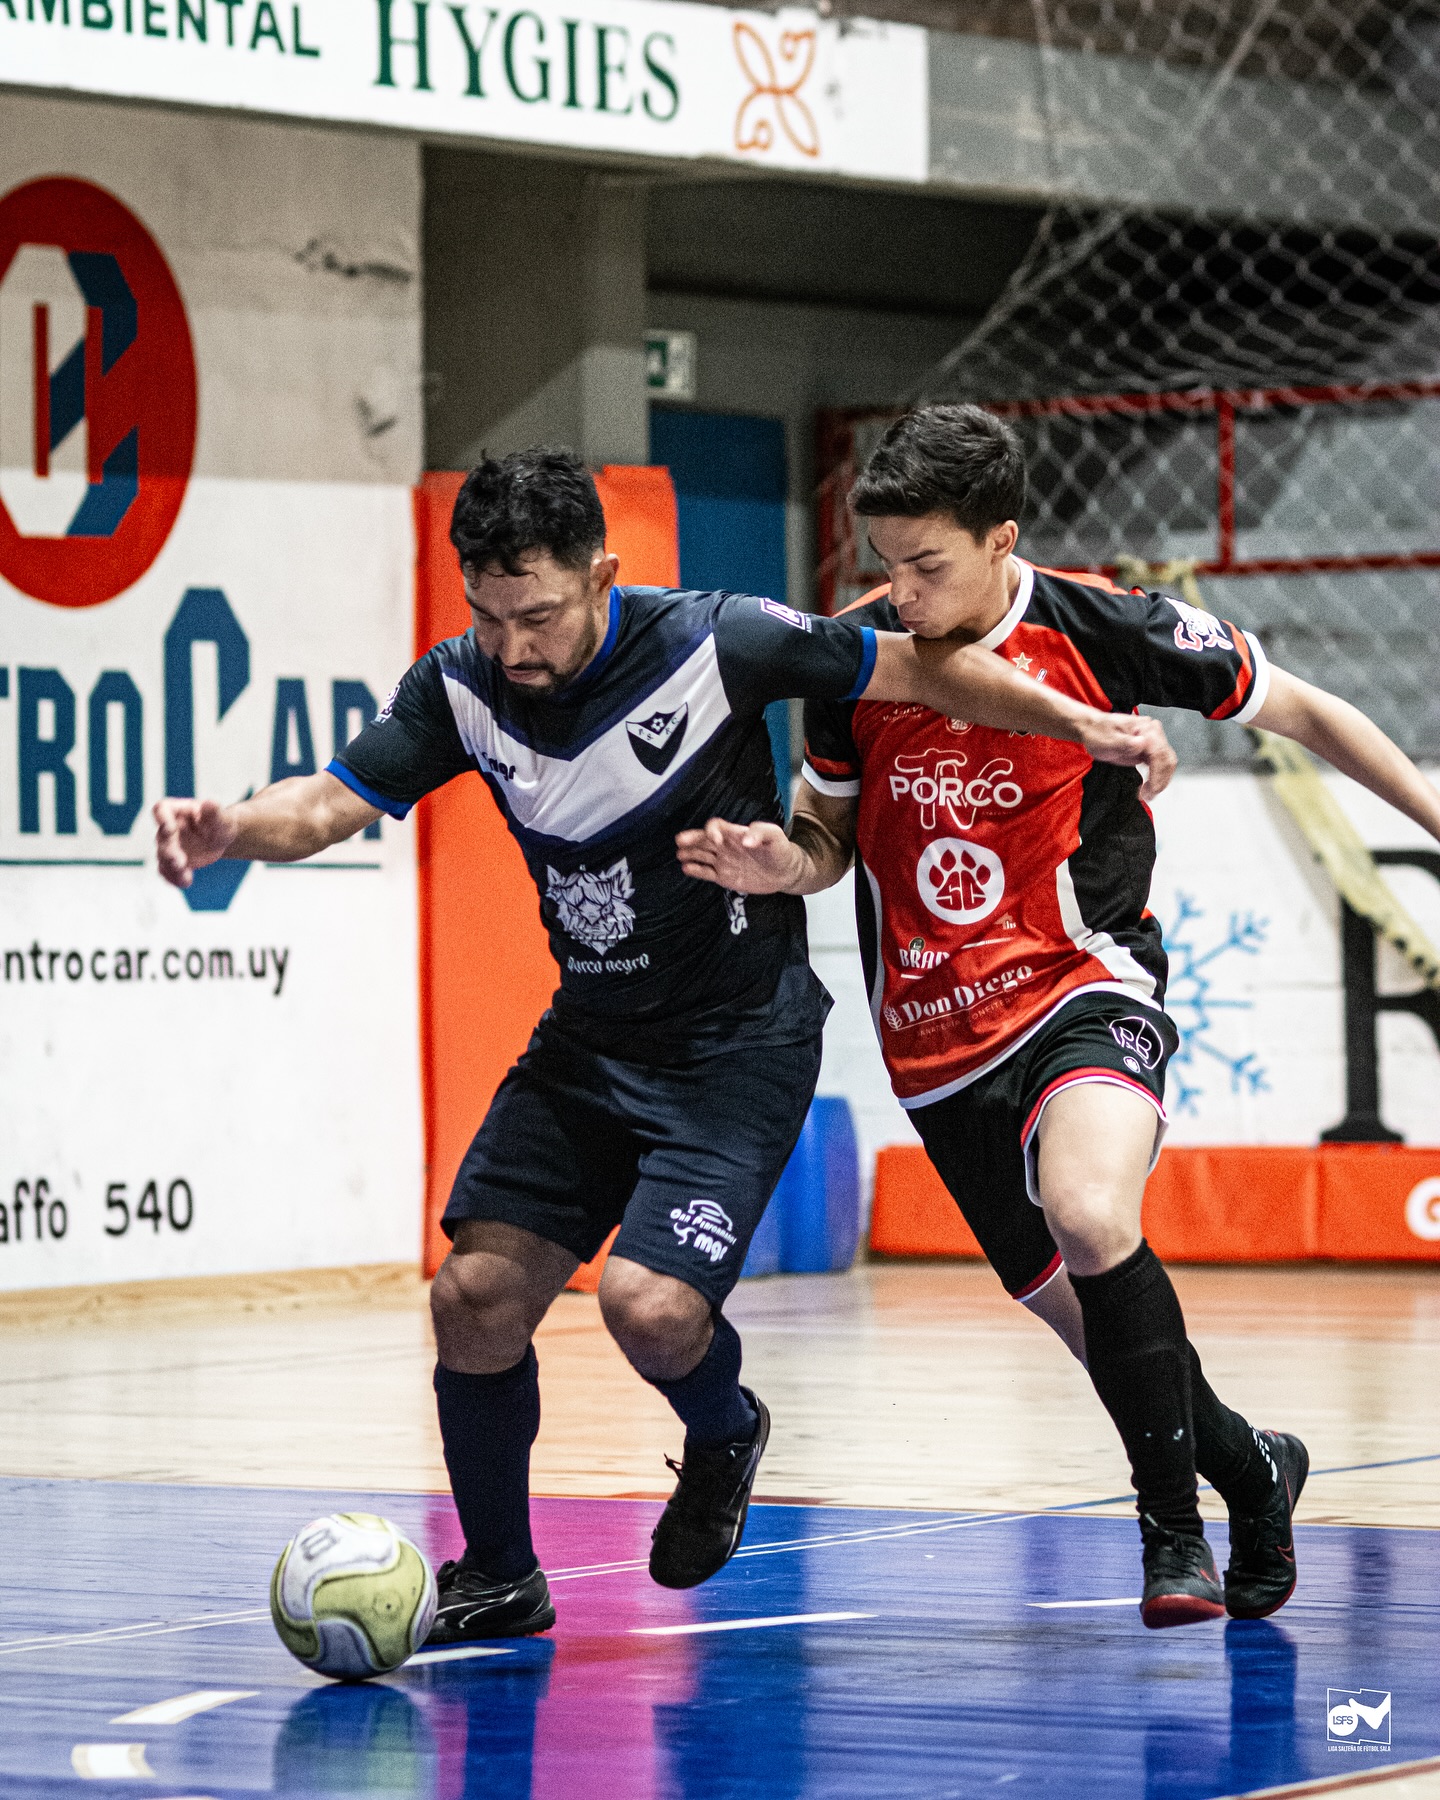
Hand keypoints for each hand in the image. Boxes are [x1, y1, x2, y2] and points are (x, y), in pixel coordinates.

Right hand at [153, 797, 238, 888]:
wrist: (220, 838)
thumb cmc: (220, 822)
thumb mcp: (221, 818)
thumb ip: (214, 812)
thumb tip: (209, 803)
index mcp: (176, 810)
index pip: (161, 809)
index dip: (161, 819)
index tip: (170, 829)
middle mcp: (167, 827)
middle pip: (161, 838)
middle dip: (168, 851)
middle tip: (179, 862)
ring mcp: (168, 845)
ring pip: (163, 858)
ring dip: (172, 869)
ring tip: (186, 877)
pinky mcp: (171, 862)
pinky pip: (167, 871)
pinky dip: (174, 879)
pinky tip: (186, 883)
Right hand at [676, 818, 804, 893]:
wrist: (785, 873)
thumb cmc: (781, 850)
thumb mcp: (775, 836)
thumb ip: (761, 833)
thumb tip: (745, 840)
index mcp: (735, 833)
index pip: (717, 826)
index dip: (712, 830)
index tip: (715, 840)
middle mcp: (725, 846)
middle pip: (703, 840)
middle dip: (692, 839)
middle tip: (681, 841)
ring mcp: (723, 861)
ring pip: (701, 855)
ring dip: (690, 853)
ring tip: (680, 854)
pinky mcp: (724, 877)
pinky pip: (706, 873)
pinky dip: (696, 870)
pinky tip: (686, 868)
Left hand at [1077, 712, 1175, 801]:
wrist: (1094, 729)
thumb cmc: (1099, 732)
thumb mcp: (1108, 740)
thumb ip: (1126, 743)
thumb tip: (1141, 743)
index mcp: (1146, 729)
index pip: (1159, 753)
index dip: (1157, 774)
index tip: (1151, 789)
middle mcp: (1153, 733)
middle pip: (1167, 760)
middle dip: (1160, 780)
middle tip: (1148, 795)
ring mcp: (1153, 742)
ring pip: (1166, 764)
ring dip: (1160, 781)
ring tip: (1147, 794)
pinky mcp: (1149, 750)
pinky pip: (1159, 765)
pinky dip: (1156, 778)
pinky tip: (1148, 787)